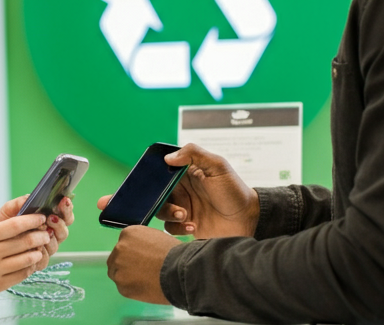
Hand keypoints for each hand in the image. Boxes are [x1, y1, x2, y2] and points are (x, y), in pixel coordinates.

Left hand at [0, 195, 74, 270]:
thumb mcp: (7, 211)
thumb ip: (19, 202)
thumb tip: (31, 196)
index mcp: (46, 221)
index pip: (64, 215)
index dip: (66, 208)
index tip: (64, 200)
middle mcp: (48, 236)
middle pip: (63, 232)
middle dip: (59, 224)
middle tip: (50, 218)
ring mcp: (43, 250)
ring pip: (55, 245)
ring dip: (49, 237)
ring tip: (40, 230)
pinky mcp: (36, 263)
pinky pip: (44, 259)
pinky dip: (40, 252)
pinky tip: (33, 247)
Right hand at [0, 214, 49, 316]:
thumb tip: (18, 227)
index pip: (15, 225)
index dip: (32, 220)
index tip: (40, 218)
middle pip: (25, 241)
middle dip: (40, 236)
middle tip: (45, 233)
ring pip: (26, 259)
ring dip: (37, 253)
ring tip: (39, 249)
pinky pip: (20, 276)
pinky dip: (29, 268)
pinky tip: (30, 264)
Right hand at [99, 143, 258, 238]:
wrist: (250, 219)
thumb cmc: (235, 190)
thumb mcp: (218, 165)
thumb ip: (194, 154)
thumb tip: (168, 159)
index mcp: (183, 174)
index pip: (157, 173)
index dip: (143, 178)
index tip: (133, 184)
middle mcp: (179, 191)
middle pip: (152, 194)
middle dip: (142, 200)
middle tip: (136, 204)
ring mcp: (182, 209)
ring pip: (158, 212)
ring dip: (168, 213)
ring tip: (186, 215)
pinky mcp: (186, 227)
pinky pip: (170, 229)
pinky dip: (178, 228)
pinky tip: (194, 225)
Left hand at [106, 226, 180, 304]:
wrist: (179, 271)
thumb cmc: (175, 253)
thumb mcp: (157, 237)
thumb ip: (143, 243)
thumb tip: (140, 252)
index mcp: (128, 233)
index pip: (124, 244)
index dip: (133, 253)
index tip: (141, 259)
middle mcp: (119, 248)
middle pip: (116, 258)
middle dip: (126, 264)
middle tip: (142, 270)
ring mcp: (118, 268)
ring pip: (117, 274)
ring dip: (127, 277)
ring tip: (145, 280)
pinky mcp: (122, 286)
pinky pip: (123, 288)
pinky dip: (132, 289)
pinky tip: (145, 287)